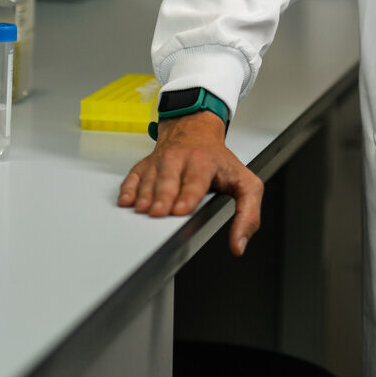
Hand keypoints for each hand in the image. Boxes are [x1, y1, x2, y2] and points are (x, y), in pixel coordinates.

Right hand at [117, 112, 262, 255]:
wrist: (195, 130)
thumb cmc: (218, 162)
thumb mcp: (244, 183)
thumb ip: (248, 214)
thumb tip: (238, 245)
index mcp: (205, 162)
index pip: (196, 180)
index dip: (188, 194)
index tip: (181, 209)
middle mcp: (180, 158)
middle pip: (169, 179)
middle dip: (163, 196)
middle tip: (159, 212)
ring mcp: (160, 161)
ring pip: (150, 179)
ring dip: (145, 196)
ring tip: (143, 210)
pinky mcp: (145, 165)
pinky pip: (133, 176)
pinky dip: (128, 189)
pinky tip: (127, 201)